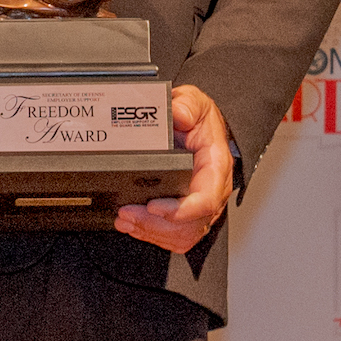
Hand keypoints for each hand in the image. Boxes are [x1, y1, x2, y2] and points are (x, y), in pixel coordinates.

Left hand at [117, 84, 232, 252]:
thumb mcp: (196, 102)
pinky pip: (177, 237)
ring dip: (151, 233)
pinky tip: (134, 228)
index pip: (207, 199)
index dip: (181, 210)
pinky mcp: (190, 215)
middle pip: (190, 224)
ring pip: (182, 236)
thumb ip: (187, 104)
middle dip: (155, 224)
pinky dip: (154, 236)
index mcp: (216, 167)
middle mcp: (212, 192)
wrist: (202, 129)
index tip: (153, 206)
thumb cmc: (201, 121)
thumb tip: (177, 114)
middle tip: (126, 213)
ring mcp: (202, 207)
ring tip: (125, 221)